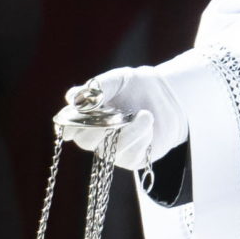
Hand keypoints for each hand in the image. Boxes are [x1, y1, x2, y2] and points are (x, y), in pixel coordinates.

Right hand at [54, 66, 186, 169]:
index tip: (78, 117)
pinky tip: (150, 128)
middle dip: (101, 127)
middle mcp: (95, 136)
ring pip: (109, 150)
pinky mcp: (130, 159)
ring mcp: (111, 150)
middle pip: (86, 140)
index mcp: (86, 117)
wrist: (169, 96)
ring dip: (129, 131)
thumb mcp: (120, 79)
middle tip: (119, 113)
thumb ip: (98, 86)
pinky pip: (129, 156)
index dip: (70, 124)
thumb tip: (73, 97)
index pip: (69, 125)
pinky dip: (141, 139)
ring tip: (146, 114)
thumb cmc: (137, 86)